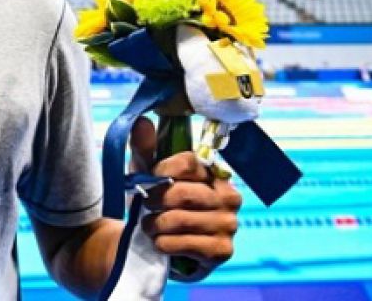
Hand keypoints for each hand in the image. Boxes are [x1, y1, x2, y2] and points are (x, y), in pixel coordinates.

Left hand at [129, 118, 241, 281]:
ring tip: (151, 226)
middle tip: (147, 206)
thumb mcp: (148, 175)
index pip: (188, 163)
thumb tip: (141, 122)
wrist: (161, 243)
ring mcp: (229, 224)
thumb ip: (145, 149)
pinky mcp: (222, 250)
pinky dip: (162, 243)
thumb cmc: (158, 204)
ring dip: (154, 225)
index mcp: (214, 173)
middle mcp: (229, 196)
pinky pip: (181, 244)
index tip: (149, 179)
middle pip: (181, 193)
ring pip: (178, 220)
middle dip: (154, 201)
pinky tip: (162, 242)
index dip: (161, 171)